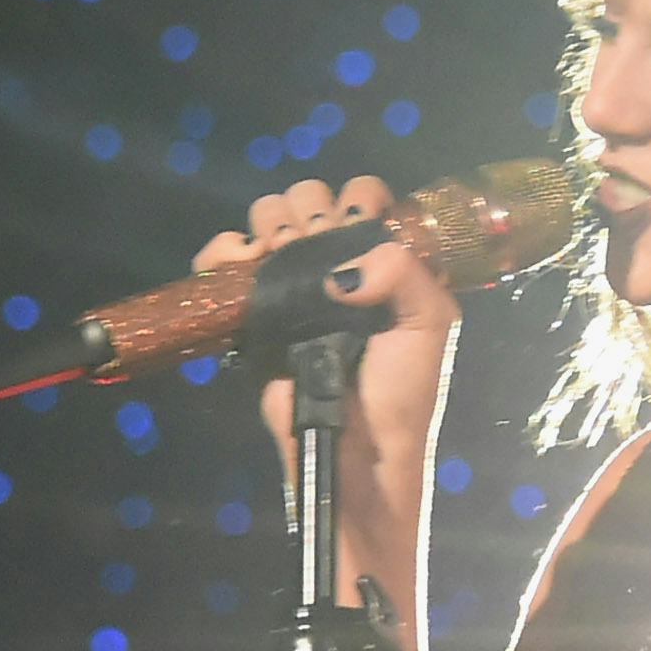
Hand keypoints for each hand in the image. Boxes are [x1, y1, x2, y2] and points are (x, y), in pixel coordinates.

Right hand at [189, 176, 457, 540]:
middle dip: (309, 213)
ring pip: (267, 219)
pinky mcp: (253, 315)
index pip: (364, 197)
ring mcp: (293, 287)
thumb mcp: (429, 322)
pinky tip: (240, 260)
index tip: (357, 230)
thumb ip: (402, 271)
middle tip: (314, 250)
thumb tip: (338, 267)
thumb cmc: (400, 392)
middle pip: (309, 198)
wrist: (356, 454)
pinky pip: (225, 260)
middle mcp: (338, 266)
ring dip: (269, 226)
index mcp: (386, 261)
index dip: (358, 203)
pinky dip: (221, 250)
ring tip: (277, 258)